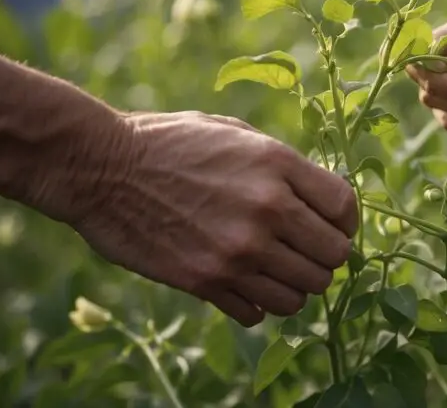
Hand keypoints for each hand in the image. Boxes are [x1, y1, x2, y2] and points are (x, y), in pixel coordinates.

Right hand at [69, 111, 357, 326]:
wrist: (101, 166)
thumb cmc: (169, 142)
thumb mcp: (235, 134)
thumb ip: (283, 166)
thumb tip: (320, 197)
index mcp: (277, 165)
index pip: (345, 209)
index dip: (344, 221)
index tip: (329, 224)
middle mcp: (267, 210)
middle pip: (333, 258)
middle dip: (324, 257)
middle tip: (302, 251)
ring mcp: (237, 250)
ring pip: (303, 293)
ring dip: (294, 285)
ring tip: (273, 269)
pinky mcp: (205, 281)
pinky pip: (259, 313)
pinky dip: (258, 304)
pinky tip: (242, 283)